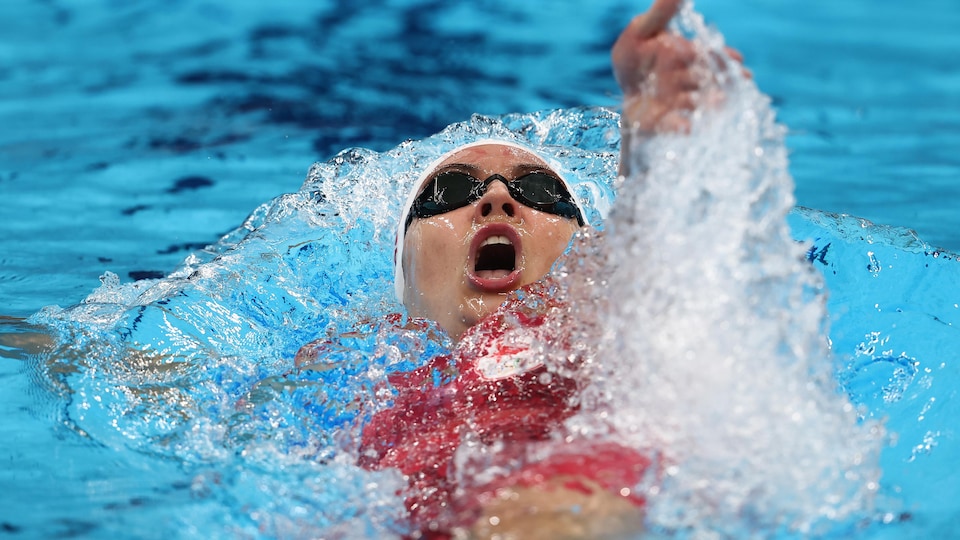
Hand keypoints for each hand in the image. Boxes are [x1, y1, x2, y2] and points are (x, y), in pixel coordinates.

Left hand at [611, 0, 748, 133]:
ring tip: (721, 100)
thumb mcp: (641, 31)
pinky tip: (687, 127)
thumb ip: (661, 13)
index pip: (711, 56)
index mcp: (689, 58)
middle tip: (742, 78)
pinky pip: (675, 126)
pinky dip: (681, 126)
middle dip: (724, 79)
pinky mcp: (665, 122)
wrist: (621, 92)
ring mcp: (679, 103)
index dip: (726, 58)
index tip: (738, 59)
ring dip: (710, 102)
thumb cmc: (635, 59)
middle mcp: (689, 81)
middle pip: (710, 80)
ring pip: (698, 102)